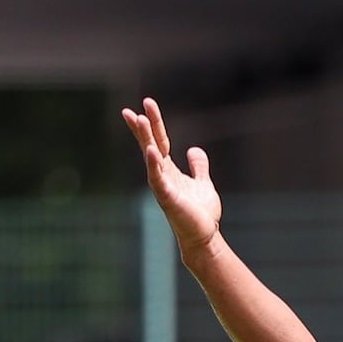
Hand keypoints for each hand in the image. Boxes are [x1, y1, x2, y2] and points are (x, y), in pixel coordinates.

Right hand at [121, 97, 220, 252]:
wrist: (204, 238)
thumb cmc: (201, 214)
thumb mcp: (203, 184)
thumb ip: (198, 167)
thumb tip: (194, 150)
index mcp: (170, 170)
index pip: (159, 140)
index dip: (154, 123)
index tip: (146, 103)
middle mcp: (162, 175)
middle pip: (152, 144)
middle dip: (146, 125)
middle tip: (139, 106)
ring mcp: (163, 186)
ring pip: (151, 157)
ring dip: (144, 138)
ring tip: (138, 119)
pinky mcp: (167, 198)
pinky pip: (157, 178)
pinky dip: (153, 164)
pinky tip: (151, 150)